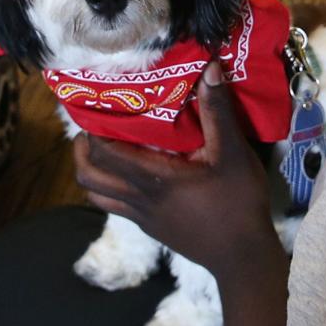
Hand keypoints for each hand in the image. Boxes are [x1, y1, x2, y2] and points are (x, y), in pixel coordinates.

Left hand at [73, 62, 283, 279]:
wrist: (242, 257)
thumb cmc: (238, 202)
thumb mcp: (233, 153)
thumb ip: (217, 111)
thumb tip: (208, 68)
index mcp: (153, 178)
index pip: (104, 152)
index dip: (94, 130)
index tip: (98, 107)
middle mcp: (139, 198)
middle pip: (88, 176)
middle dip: (82, 150)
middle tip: (93, 127)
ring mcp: (142, 217)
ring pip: (97, 194)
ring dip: (92, 171)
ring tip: (102, 149)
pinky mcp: (151, 228)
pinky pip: (115, 205)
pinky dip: (110, 187)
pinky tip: (129, 174)